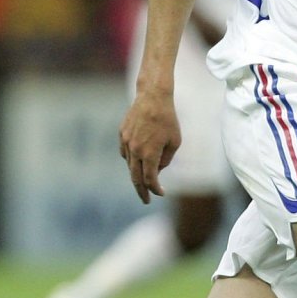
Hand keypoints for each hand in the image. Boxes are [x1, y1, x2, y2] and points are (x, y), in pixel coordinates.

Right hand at [119, 89, 181, 203]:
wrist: (152, 97)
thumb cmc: (168, 119)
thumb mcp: (174, 142)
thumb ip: (166, 159)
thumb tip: (157, 170)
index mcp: (149, 154)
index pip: (150, 179)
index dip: (155, 189)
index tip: (161, 194)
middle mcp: (135, 150)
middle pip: (135, 178)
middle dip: (141, 191)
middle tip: (146, 200)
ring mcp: (126, 142)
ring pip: (129, 165)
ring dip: (137, 175)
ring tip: (144, 181)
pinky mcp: (122, 134)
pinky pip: (125, 153)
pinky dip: (131, 161)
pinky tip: (137, 162)